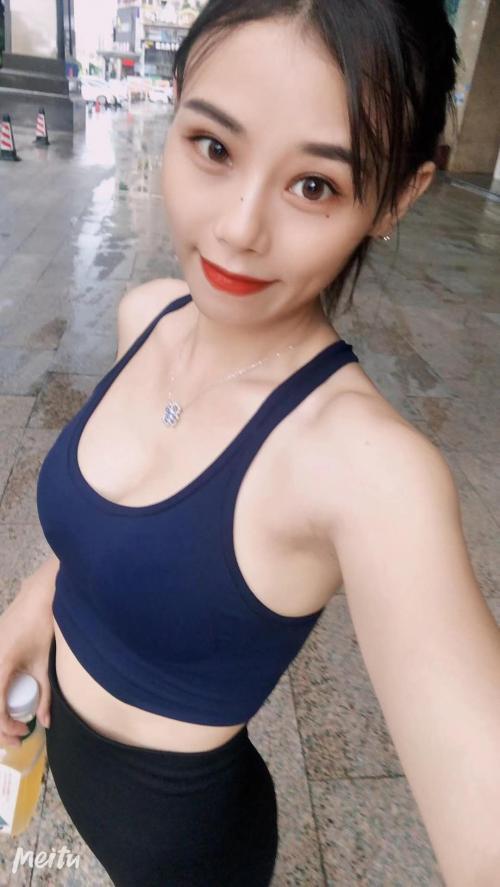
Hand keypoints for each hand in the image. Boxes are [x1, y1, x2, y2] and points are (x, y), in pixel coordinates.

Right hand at [0, 585, 53, 747]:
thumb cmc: (43, 627)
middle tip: (16, 737)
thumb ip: (45, 695)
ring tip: (11, 723)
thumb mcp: (44, 664)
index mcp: (0, 665)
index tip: (23, 732)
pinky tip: (5, 703)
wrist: (37, 596)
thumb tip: (46, 722)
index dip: (6, 727)